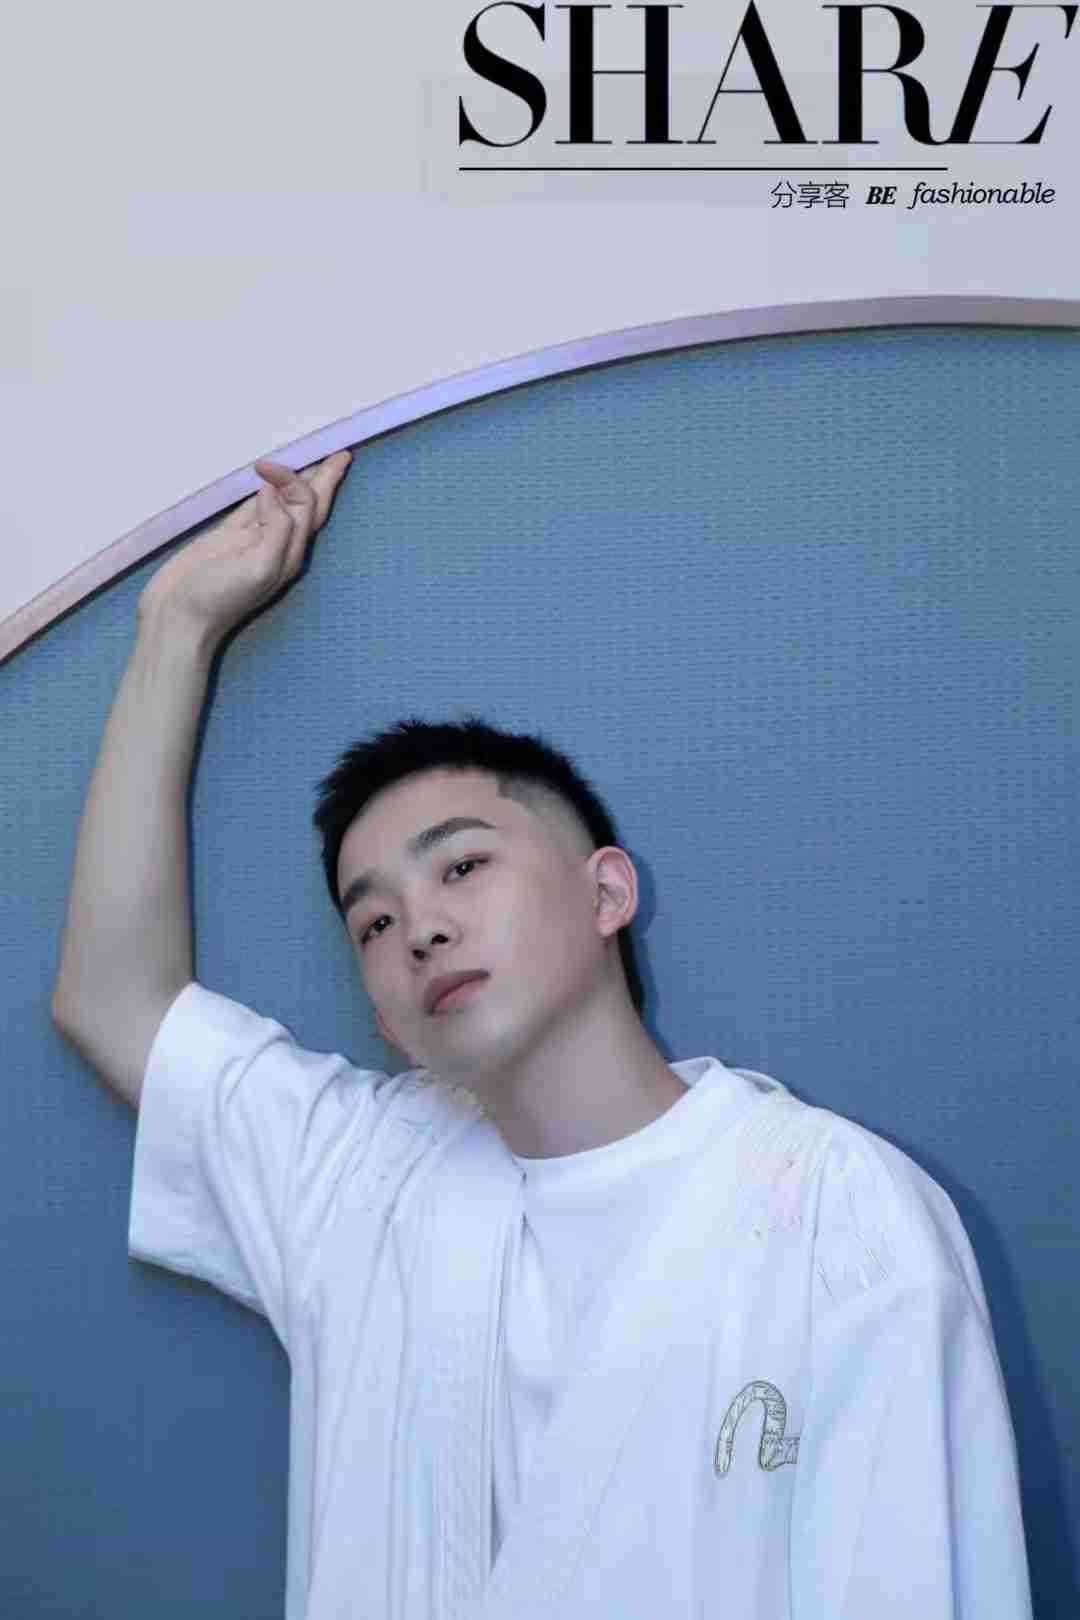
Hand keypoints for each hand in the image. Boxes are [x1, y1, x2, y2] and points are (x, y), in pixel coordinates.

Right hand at [139, 450, 352, 641]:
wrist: (178, 617)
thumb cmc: (218, 599)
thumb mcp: (259, 569)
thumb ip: (276, 529)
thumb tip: (272, 491)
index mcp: (290, 552)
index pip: (308, 506)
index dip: (299, 480)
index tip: (266, 468)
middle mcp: (277, 543)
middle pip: (308, 504)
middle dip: (325, 479)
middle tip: (343, 454)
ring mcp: (253, 539)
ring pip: (283, 502)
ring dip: (299, 481)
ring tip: (315, 462)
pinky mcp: (229, 536)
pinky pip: (254, 507)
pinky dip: (266, 492)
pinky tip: (271, 484)